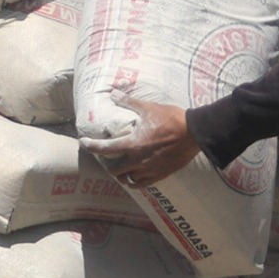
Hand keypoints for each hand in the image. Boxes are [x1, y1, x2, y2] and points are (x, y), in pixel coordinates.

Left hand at [79, 97, 200, 187]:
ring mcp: (149, 170)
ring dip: (123, 175)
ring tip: (123, 169)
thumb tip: (113, 93)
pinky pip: (142, 184)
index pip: (105, 149)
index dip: (91, 146)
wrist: (194, 133)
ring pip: (128, 180)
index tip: (84, 143)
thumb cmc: (171, 119)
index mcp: (133, 144)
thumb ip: (128, 102)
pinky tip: (136, 175)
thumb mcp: (148, 108)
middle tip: (110, 159)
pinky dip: (136, 181)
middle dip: (110, 165)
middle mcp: (138, 161)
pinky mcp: (160, 175)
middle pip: (115, 171)